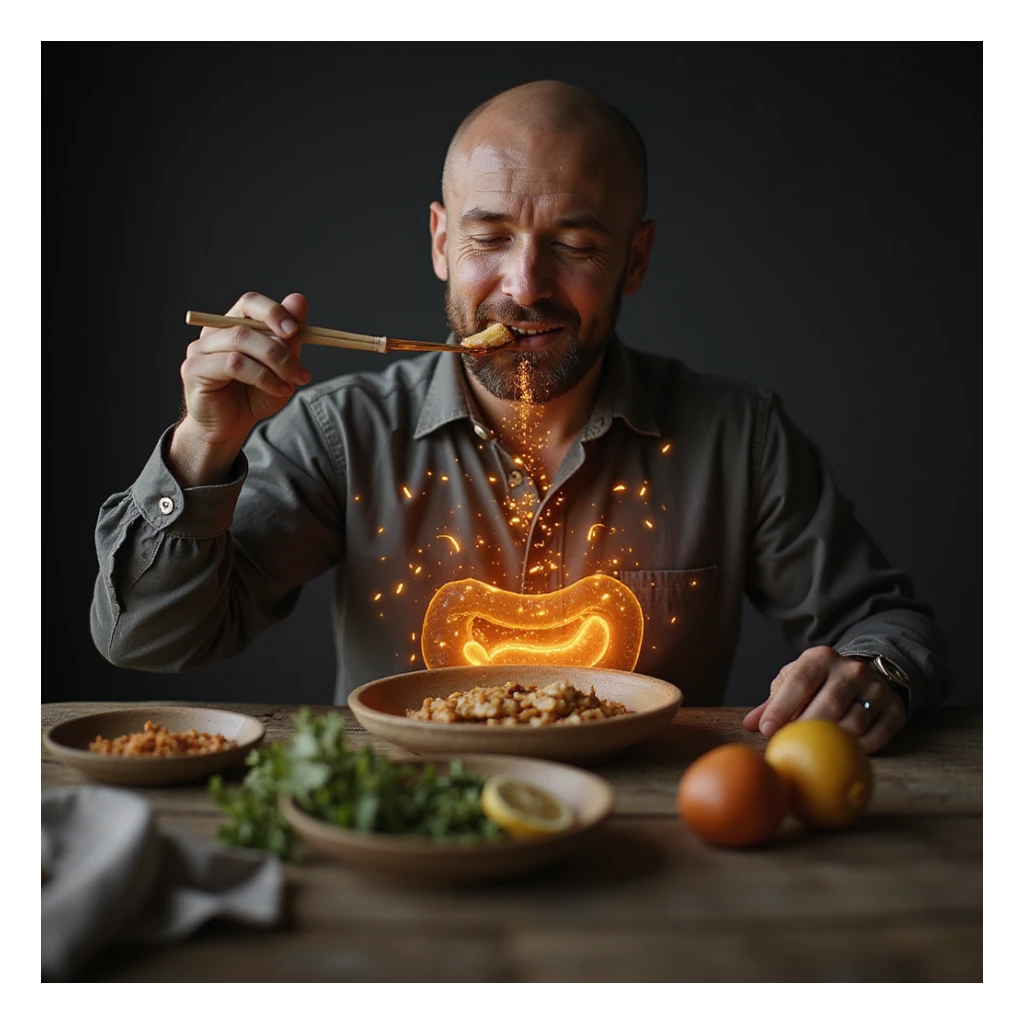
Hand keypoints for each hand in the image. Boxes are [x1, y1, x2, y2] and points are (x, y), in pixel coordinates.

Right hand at [179, 291, 310, 446]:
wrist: (230, 428)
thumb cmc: (253, 396)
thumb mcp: (281, 366)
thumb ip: (289, 336)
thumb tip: (299, 299)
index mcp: (233, 325)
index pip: (250, 303)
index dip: (274, 311)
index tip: (296, 330)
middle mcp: (213, 332)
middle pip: (247, 325)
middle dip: (281, 348)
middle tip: (302, 371)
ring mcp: (200, 349)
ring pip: (241, 343)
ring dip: (275, 364)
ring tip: (292, 383)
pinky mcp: (194, 369)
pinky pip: (233, 364)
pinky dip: (263, 377)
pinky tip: (278, 390)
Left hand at [742, 645, 906, 753]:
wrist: (867, 675)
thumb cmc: (821, 683)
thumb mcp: (796, 682)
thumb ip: (773, 702)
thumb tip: (749, 724)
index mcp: (821, 657)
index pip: (799, 681)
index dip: (781, 707)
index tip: (767, 730)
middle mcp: (851, 669)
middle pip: (829, 703)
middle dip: (808, 727)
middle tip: (792, 746)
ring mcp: (876, 688)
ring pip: (856, 720)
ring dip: (835, 741)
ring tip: (818, 754)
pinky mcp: (895, 708)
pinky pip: (880, 734)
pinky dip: (862, 748)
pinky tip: (847, 755)